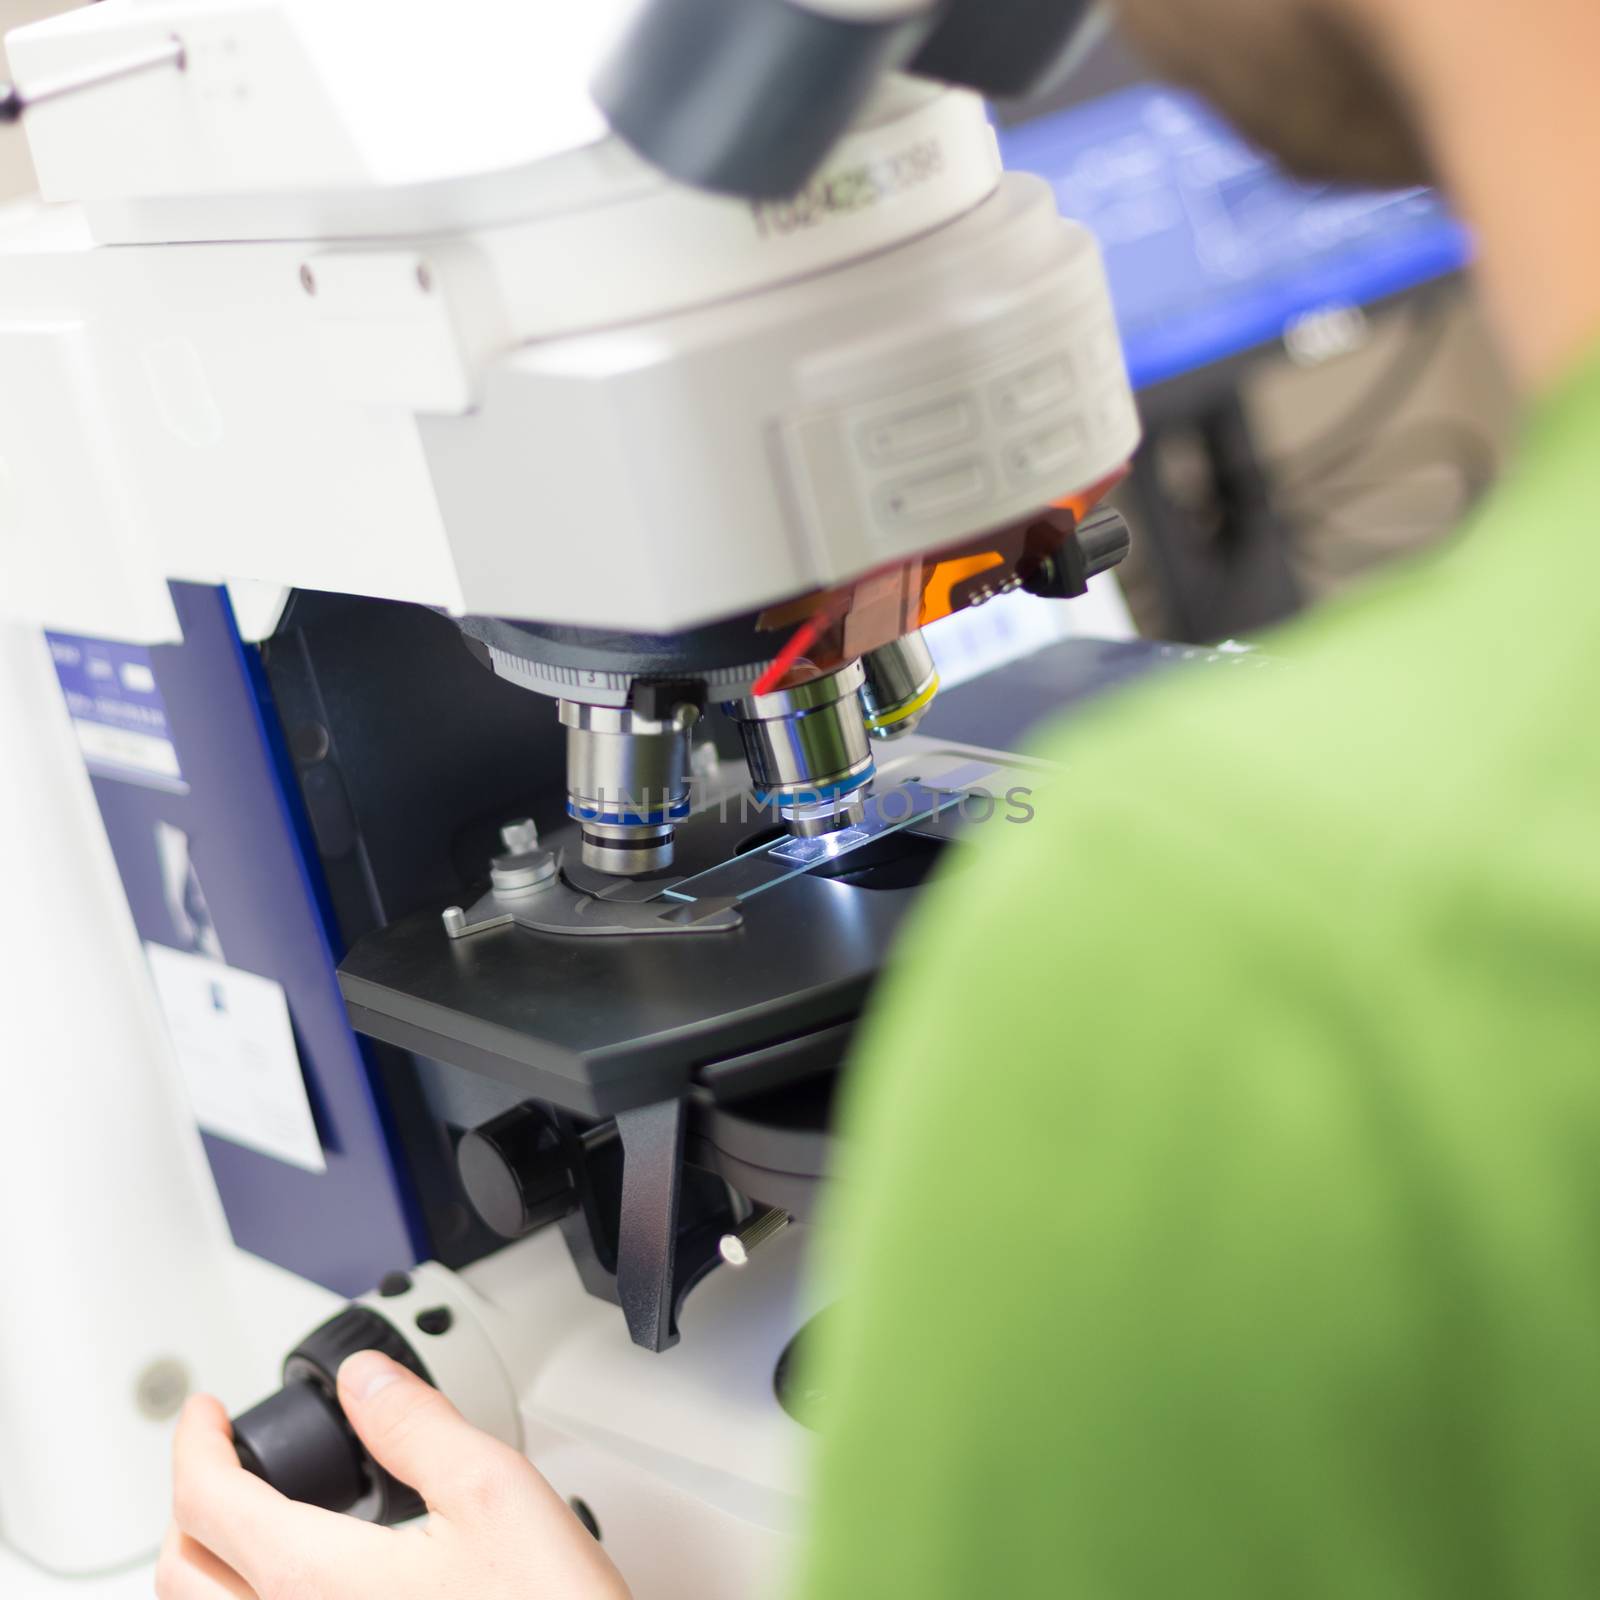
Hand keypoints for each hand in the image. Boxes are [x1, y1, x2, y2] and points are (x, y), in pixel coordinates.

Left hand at [159, 1350, 632, 1599]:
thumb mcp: (494, 1493)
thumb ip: (416, 1425)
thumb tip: (364, 1381)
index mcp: (316, 1582)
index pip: (208, 1501)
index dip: (195, 1441)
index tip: (204, 1412)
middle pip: (180, 1574)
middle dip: (188, 1505)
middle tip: (217, 1462)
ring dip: (203, 1569)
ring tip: (238, 1528)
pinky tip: (289, 1591)